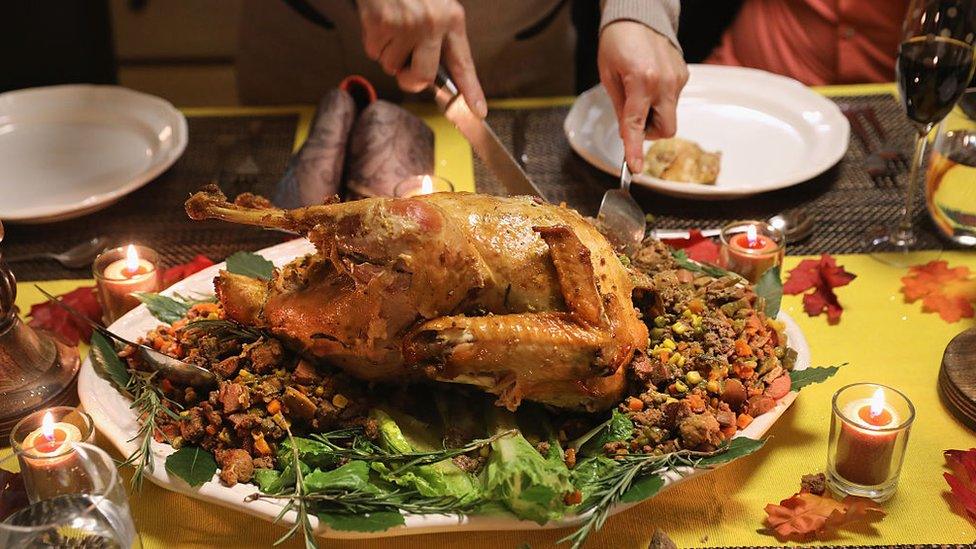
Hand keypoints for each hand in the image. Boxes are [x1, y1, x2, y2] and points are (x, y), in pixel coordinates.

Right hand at [357, 0, 486, 116]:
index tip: (478, 111)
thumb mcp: (436, 4)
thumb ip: (440, 36)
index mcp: (451, 19)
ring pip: (392, 66)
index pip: (463, 64)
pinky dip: (373, 42)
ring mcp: (405, 25)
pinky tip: (378, 21)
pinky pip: (374, 52)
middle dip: (410, 79)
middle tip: (405, 68)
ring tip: (391, 26)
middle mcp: (431, 24)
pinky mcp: (380, 24)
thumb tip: (431, 74)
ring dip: (388, 53)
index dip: (471, 91)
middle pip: (421, 77)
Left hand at [598, 21, 688, 172]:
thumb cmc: (617, 43)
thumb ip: (620, 108)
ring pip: (670, 115)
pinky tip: (650, 81)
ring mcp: (678, 79)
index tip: (635, 168)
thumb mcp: (609, 77)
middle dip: (650, 132)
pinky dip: (660, 100)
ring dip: (654, 114)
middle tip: (635, 117)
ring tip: (640, 91)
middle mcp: (664, 82)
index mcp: (641, 81)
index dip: (635, 150)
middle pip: (665, 129)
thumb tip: (627, 134)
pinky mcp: (684, 75)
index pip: (638, 125)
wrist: (639, 15)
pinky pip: (673, 100)